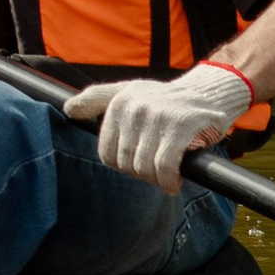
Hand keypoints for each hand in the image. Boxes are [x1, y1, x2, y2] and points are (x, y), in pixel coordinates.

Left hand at [62, 60, 253, 192]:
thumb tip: (68, 109)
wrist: (206, 94)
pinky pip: (165, 167)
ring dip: (157, 181)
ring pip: (145, 167)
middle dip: (141, 174)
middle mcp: (134, 106)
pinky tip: (175, 182)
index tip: (139, 164)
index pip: (106, 153)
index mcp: (118, 102)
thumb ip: (97, 98)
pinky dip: (169, 181)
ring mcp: (156, 115)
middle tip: (156, 171)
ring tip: (166, 176)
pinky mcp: (180, 127)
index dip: (123, 166)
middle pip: (126, 162)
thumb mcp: (129, 91)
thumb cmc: (164, 99)